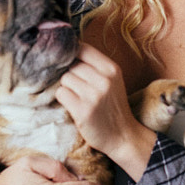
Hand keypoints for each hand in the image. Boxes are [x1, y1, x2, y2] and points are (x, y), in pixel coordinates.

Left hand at [56, 43, 155, 179]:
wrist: (123, 136)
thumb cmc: (113, 106)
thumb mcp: (112, 81)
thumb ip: (94, 66)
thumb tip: (67, 51)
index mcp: (112, 69)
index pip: (83, 48)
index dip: (72, 53)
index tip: (69, 62)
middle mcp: (104, 79)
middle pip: (72, 65)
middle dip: (70, 75)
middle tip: (77, 88)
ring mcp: (93, 95)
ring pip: (64, 79)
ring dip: (66, 87)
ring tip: (76, 97)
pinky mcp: (82, 110)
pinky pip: (61, 94)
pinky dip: (63, 99)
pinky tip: (73, 105)